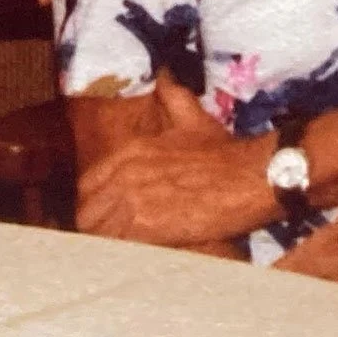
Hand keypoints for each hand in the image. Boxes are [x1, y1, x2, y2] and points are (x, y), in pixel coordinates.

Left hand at [76, 73, 259, 244]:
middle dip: (98, 229)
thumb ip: (171, 96)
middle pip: (87, 213)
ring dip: (109, 246)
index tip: (105, 220)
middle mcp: (124, 173)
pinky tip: (138, 261)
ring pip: (100, 233)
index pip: (87, 186)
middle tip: (114, 243)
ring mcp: (134, 199)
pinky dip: (125, 256)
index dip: (94, 206)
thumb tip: (163, 75)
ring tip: (123, 257)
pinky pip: (120, 247)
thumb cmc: (224, 151)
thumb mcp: (192, 116)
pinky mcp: (149, 226)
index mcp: (129, 150)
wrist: (250, 175)